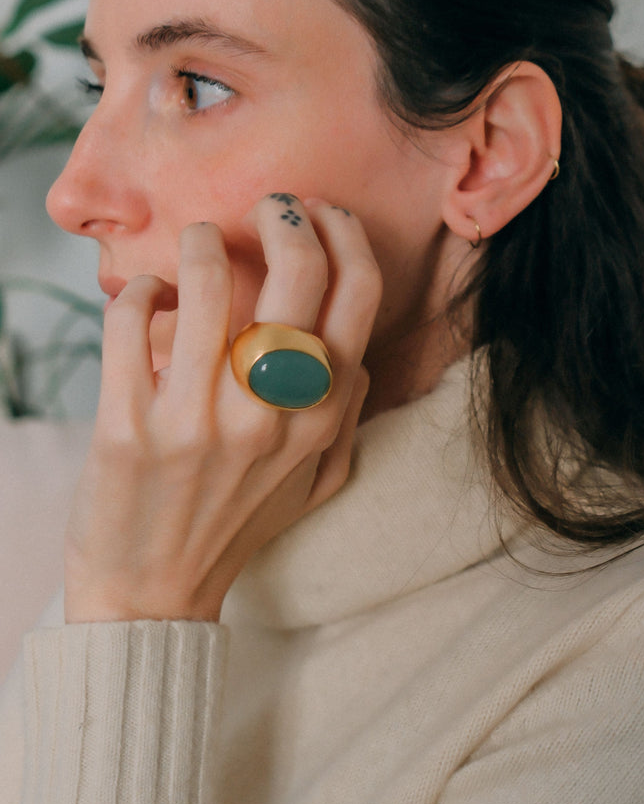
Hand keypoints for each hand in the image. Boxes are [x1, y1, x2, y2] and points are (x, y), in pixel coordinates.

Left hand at [64, 196, 381, 623]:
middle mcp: (269, 415)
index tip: (320, 216)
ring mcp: (197, 421)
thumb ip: (348, 417)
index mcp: (321, 419)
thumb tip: (357, 354)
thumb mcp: (317, 483)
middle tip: (267, 208)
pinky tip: (147, 296)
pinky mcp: (126, 427)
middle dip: (285, 218)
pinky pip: (132, 321)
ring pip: (208, 284)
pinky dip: (140, 292)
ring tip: (198, 240)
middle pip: (298, 275)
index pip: (356, 297)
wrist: (152, 595)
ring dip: (203, 242)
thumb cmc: (237, 528)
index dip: (343, 236)